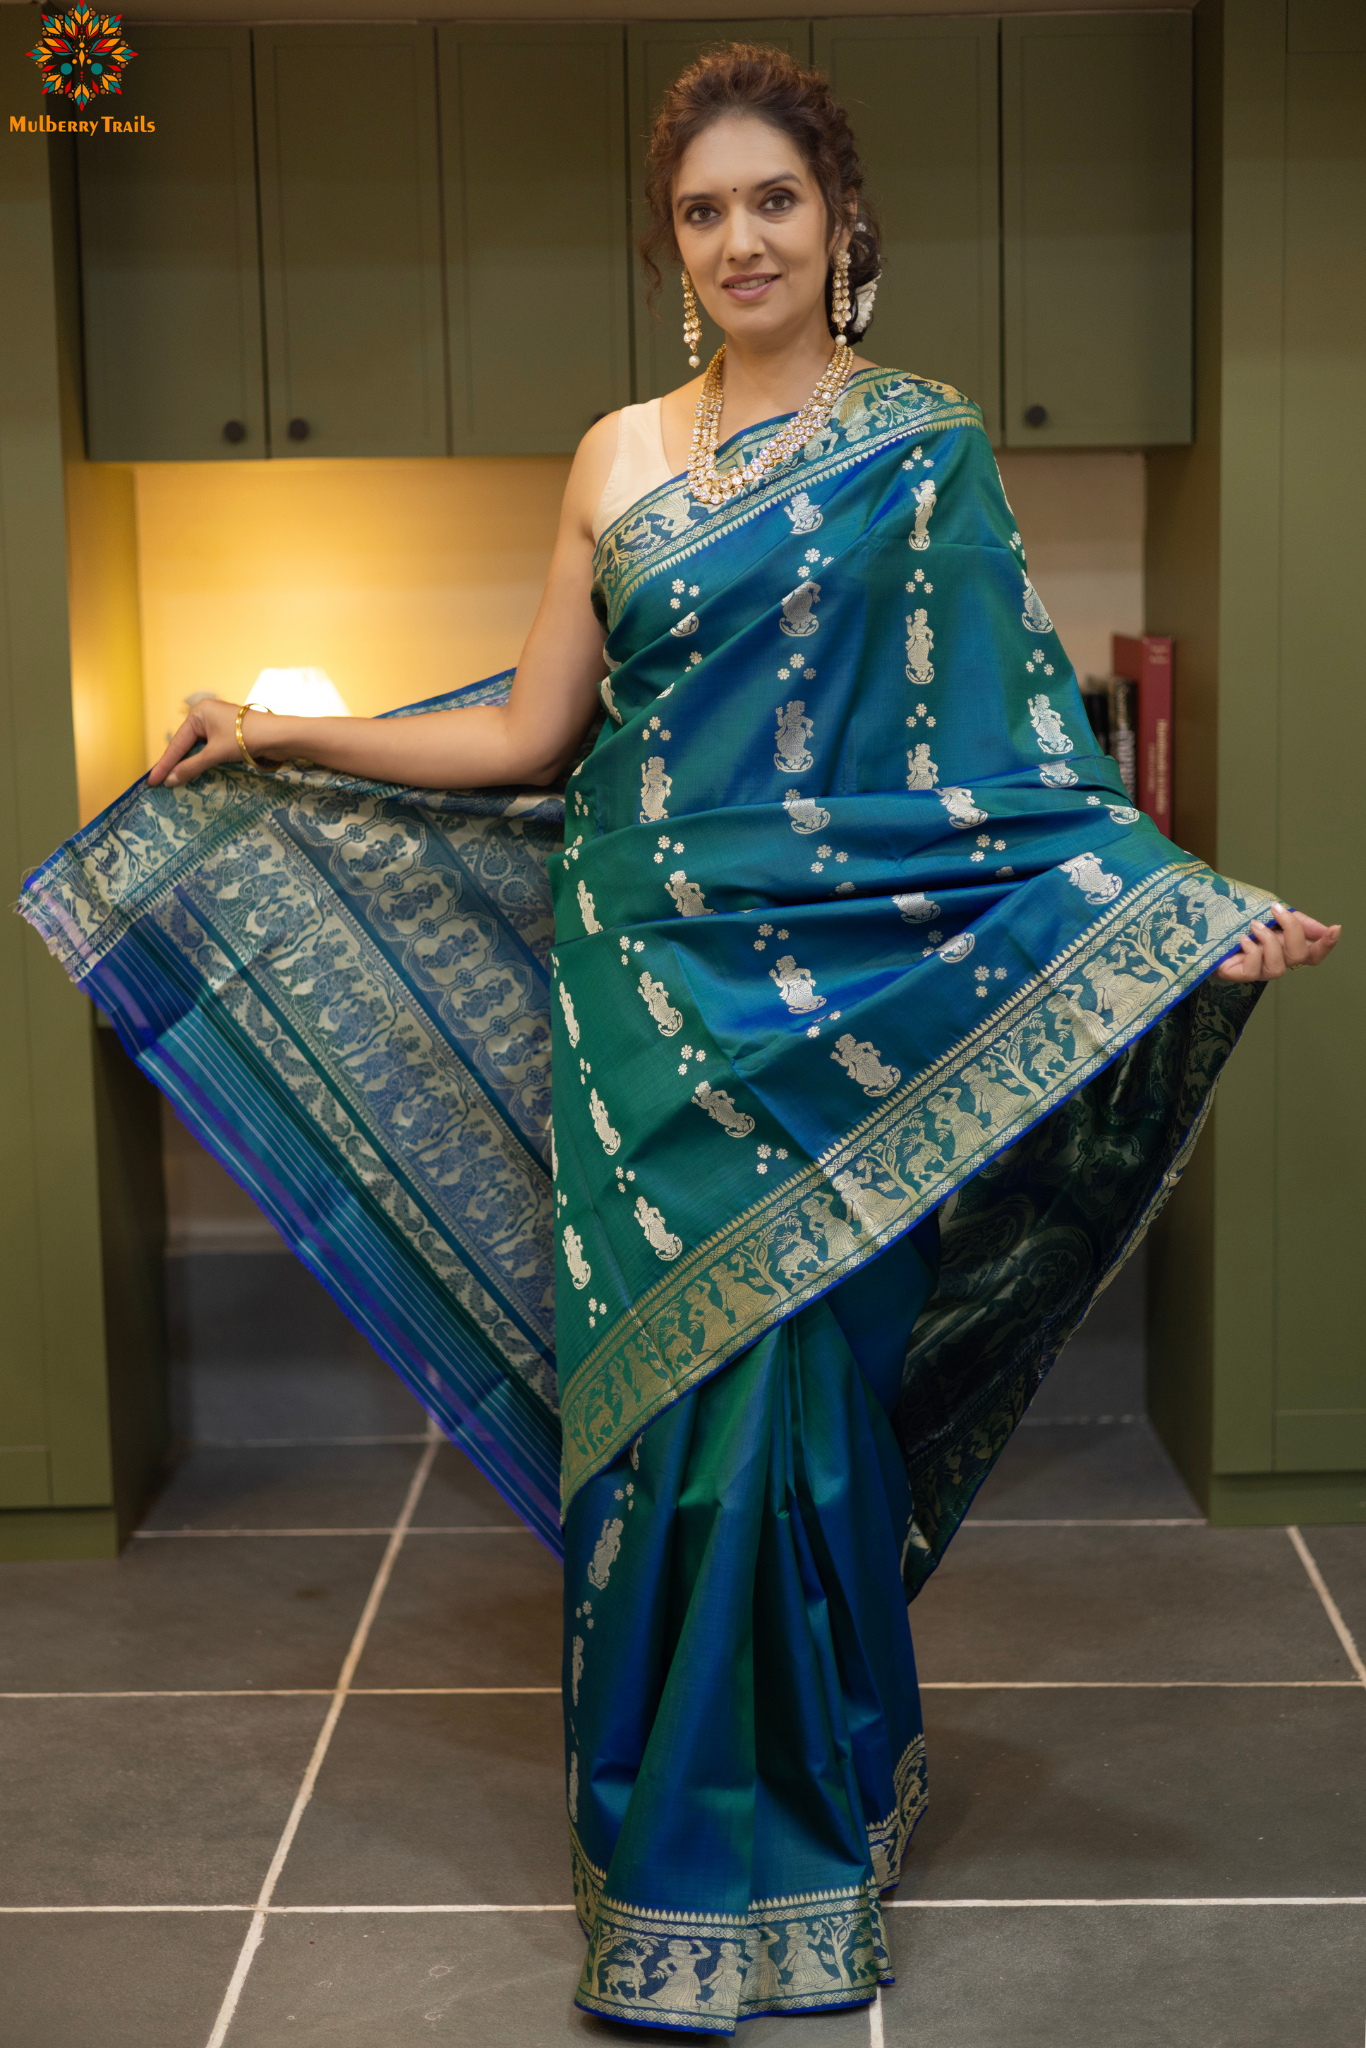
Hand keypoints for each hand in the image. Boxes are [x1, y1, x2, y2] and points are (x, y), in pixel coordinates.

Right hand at [149, 700, 267, 787]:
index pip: (177, 743)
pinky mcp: (229, 735)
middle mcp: (206, 716)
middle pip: (185, 746)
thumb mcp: (215, 753)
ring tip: (173, 782)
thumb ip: (192, 767)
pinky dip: (202, 763)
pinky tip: (195, 774)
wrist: (279, 735)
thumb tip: (170, 780)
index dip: (164, 764)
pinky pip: (209, 751)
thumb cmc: (246, 737)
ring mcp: (218, 725)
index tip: (151, 781)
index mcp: (199, 713)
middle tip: (159, 784)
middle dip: (174, 765)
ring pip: (198, 749)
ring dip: (189, 766)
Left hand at [1215, 904, 1340, 981]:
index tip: (1334, 929)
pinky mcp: (1238, 975)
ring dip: (1269, 942)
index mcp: (1284, 946)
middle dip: (1293, 931)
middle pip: (1299, 957)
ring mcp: (1256, 970)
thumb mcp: (1267, 911)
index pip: (1313, 953)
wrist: (1200, 920)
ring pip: (1278, 968)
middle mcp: (1274, 960)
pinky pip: (1254, 971)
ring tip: (1254, 925)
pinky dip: (1251, 952)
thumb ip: (1294, 920)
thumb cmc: (1235, 917)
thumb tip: (1324, 928)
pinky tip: (1242, 939)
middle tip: (1275, 911)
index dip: (1326, 945)